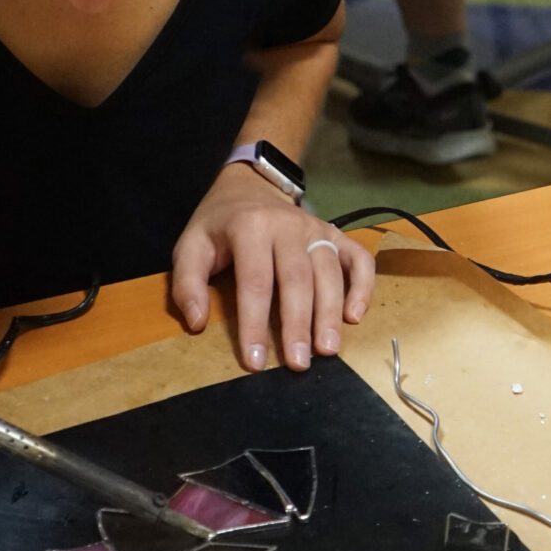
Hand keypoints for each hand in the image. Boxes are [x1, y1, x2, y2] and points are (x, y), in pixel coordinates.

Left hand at [170, 167, 376, 371]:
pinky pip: (358, 259)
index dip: (255, 324)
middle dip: (299, 324)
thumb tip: (197, 323)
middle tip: (299, 364)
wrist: (250, 186)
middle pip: (298, 280)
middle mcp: (289, 226)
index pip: (255, 282)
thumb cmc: (219, 225)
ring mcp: (316, 230)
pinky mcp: (335, 234)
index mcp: (250, 228)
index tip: (255, 362)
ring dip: (330, 313)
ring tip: (328, 349)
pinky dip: (363, 286)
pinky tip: (355, 316)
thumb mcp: (190, 246)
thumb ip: (187, 283)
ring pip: (330, 273)